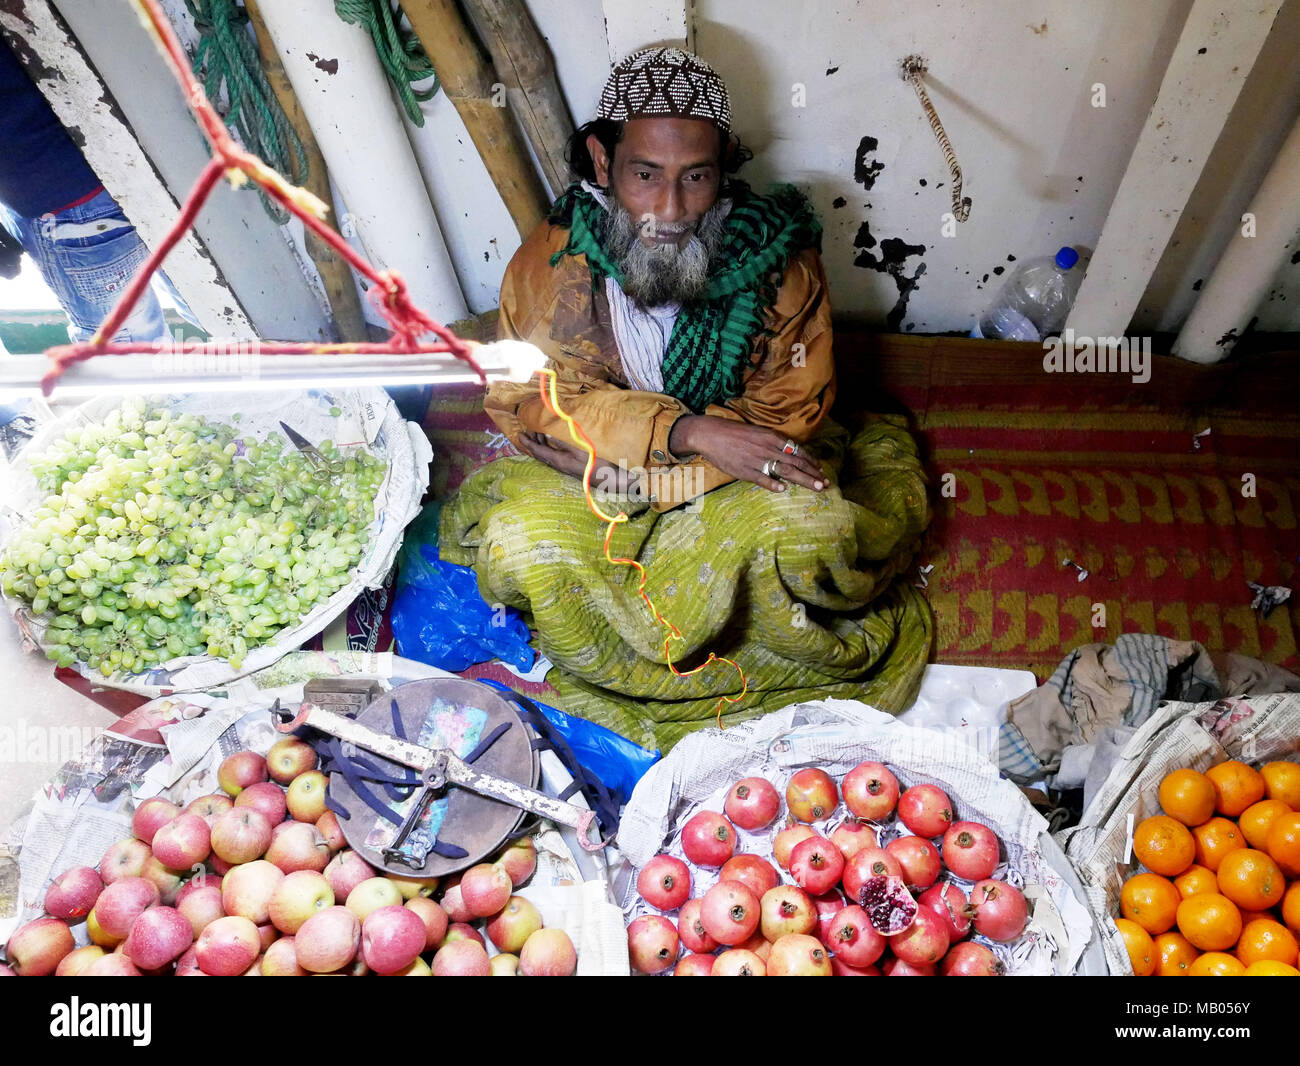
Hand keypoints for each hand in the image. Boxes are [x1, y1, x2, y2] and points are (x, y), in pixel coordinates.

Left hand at [516, 430, 589, 478]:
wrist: (607, 478)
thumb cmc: (596, 463)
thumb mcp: (578, 449)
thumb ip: (562, 442)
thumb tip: (547, 435)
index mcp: (558, 460)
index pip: (537, 450)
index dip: (527, 442)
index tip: (519, 434)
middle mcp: (558, 464)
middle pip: (539, 453)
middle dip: (532, 441)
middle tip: (528, 429)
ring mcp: (562, 466)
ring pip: (545, 454)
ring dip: (539, 443)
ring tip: (538, 431)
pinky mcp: (567, 466)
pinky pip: (551, 455)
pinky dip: (547, 447)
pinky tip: (550, 441)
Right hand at [669, 416, 825, 492]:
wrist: (711, 434)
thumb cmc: (735, 433)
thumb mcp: (758, 433)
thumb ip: (773, 444)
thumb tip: (789, 455)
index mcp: (771, 438)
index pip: (797, 451)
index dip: (811, 461)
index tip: (820, 470)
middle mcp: (768, 448)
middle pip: (795, 462)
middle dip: (812, 474)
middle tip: (825, 483)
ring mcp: (757, 460)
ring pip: (784, 471)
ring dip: (802, 480)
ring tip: (816, 487)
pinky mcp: (744, 470)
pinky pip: (761, 478)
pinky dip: (773, 484)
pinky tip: (783, 489)